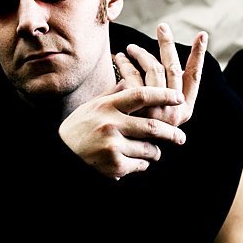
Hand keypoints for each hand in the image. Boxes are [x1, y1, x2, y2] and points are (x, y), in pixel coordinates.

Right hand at [59, 85, 187, 179]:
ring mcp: (111, 146)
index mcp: (107, 106)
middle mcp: (110, 124)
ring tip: (153, 151)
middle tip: (181, 137)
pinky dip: (142, 164)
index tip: (179, 97)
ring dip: (154, 151)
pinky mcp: (113, 165)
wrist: (60, 154)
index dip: (163, 95)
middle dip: (171, 133)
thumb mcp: (94, 105)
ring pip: (149, 149)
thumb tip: (135, 78)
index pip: (141, 95)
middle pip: (151, 126)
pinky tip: (134, 162)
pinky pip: (140, 164)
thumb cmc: (80, 127)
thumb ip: (116, 94)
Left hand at [114, 22, 206, 126]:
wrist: (121, 153)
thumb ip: (162, 89)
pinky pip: (132, 76)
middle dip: (168, 44)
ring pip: (153, 68)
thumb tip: (161, 58)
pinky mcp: (139, 108)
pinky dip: (125, 64)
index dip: (198, 55)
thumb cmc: (140, 129)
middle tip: (162, 27)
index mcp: (185, 109)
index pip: (194, 76)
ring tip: (131, 48)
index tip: (202, 35)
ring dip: (141, 53)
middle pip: (173, 68)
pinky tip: (119, 57)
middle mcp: (175, 109)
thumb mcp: (157, 110)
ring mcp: (158, 109)